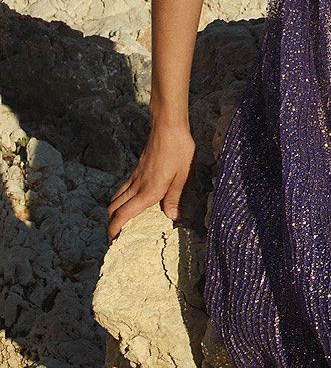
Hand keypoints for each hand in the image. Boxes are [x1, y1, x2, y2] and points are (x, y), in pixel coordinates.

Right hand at [106, 121, 195, 240]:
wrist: (168, 127)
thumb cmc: (179, 149)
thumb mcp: (183, 174)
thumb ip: (175, 197)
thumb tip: (172, 217)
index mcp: (148, 190)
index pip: (124, 214)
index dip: (115, 229)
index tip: (113, 240)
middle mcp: (138, 185)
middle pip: (114, 208)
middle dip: (111, 223)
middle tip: (116, 236)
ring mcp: (135, 176)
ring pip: (116, 197)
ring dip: (114, 211)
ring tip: (119, 222)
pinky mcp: (137, 169)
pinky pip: (123, 188)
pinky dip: (120, 199)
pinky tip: (129, 201)